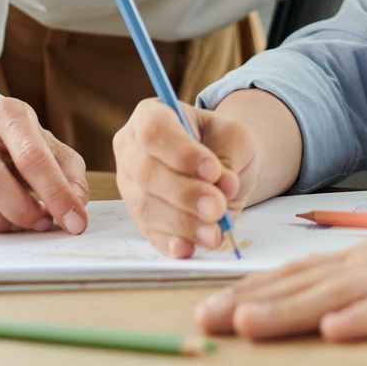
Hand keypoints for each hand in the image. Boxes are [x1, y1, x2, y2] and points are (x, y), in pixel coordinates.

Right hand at [0, 97, 88, 232]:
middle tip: (41, 223)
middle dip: (19, 209)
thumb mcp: (59, 155)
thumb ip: (72, 181)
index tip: (74, 222)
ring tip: (14, 224)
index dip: (55, 194)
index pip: (32, 156)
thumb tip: (74, 212)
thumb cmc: (30, 149)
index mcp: (11, 114)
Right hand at [113, 98, 260, 257]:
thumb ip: (227, 156)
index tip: (213, 170)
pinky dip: (171, 243)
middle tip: (218, 206)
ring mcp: (132, 187)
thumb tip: (221, 186)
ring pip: (147, 207)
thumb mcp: (234, 137)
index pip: (154, 132)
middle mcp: (132, 151)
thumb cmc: (224, 143)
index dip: (181, 153)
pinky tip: (189, 249)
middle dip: (185, 194)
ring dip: (182, 224)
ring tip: (215, 232)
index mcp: (151, 116)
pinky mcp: (141, 218)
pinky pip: (150, 233)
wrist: (224, 168)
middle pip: (147, 173)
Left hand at [195, 188, 366, 340]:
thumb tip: (329, 307)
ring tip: (247, 326)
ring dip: (291, 309)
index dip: (253, 291)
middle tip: (203, 322)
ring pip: (341, 293)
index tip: (208, 308)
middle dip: (253, 303)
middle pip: (307, 284)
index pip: (301, 274)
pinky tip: (337, 329)